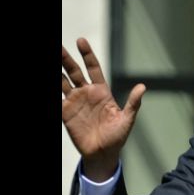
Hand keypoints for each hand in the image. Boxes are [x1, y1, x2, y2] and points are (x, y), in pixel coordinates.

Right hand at [62, 38, 145, 180]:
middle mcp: (86, 93)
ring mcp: (74, 102)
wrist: (103, 153)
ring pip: (62, 81)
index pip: (93, 68)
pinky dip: (52, 89)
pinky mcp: (65, 112)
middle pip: (74, 71)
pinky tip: (50, 80)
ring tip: (52, 56)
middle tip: (59, 46)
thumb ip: (133, 103)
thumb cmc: (117, 136)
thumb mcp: (127, 119)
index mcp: (102, 91)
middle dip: (66, 58)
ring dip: (56, 70)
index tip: (81, 41)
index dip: (87, 55)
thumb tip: (143, 86)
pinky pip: (56, 99)